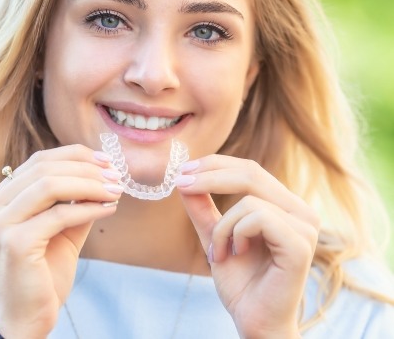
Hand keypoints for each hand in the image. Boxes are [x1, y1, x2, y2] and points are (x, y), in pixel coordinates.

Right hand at [0, 145, 123, 338]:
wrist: (26, 320)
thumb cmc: (43, 273)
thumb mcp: (62, 228)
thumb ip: (75, 200)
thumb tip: (104, 174)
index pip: (39, 161)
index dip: (76, 155)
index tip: (106, 160)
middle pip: (45, 168)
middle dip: (87, 168)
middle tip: (116, 176)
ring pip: (51, 185)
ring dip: (91, 184)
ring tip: (116, 190)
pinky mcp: (14, 243)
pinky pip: (60, 214)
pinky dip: (90, 208)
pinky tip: (109, 209)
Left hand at [176, 155, 318, 337]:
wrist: (255, 322)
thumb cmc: (241, 282)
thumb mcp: (214, 236)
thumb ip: (203, 208)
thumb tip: (184, 178)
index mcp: (284, 205)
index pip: (249, 169)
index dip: (215, 164)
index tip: (184, 169)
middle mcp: (300, 211)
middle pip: (250, 172)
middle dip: (209, 175)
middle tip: (182, 183)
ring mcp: (304, 226)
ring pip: (248, 199)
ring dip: (222, 226)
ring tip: (218, 252)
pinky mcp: (300, 244)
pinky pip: (258, 217)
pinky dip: (235, 234)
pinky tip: (236, 254)